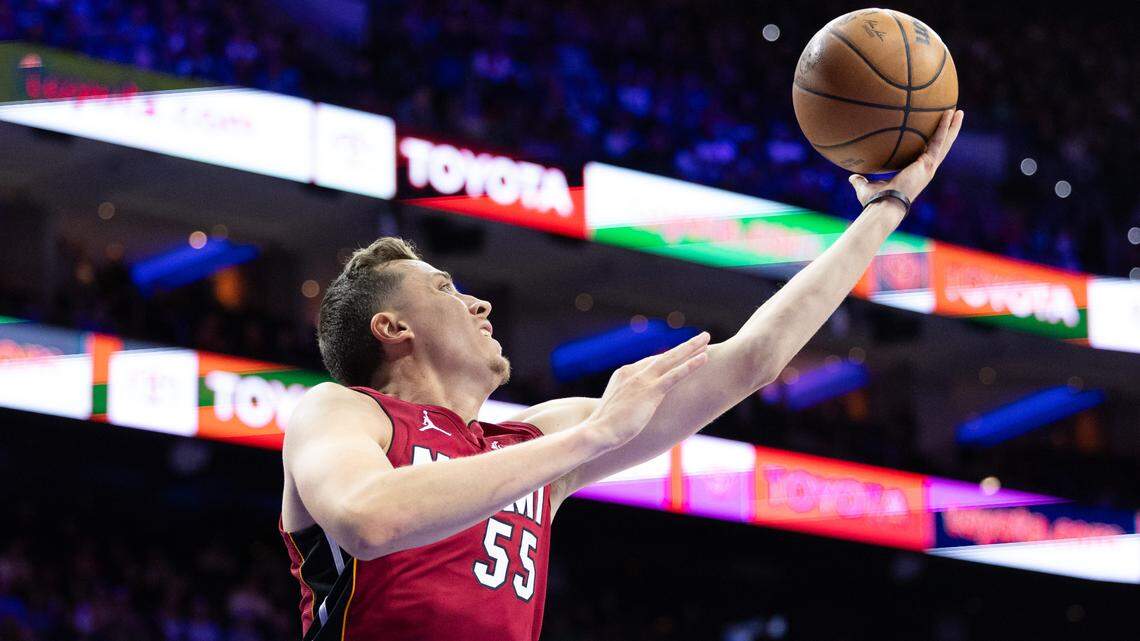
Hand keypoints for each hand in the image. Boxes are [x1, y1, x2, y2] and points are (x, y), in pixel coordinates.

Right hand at [582, 332, 710, 451]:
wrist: (597, 432)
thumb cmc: (604, 427)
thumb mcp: (615, 409)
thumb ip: (625, 402)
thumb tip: (631, 409)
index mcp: (624, 374)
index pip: (650, 362)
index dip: (668, 357)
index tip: (681, 351)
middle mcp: (633, 372)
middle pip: (663, 356)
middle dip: (684, 346)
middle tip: (701, 337)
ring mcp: (643, 380)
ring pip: (671, 359)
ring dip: (691, 348)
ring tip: (706, 338)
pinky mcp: (651, 391)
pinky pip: (675, 374)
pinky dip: (691, 365)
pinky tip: (704, 358)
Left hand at [848, 109, 964, 207]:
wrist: (883, 207)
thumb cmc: (875, 202)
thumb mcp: (866, 187)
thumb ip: (860, 180)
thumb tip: (852, 177)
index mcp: (915, 173)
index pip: (926, 154)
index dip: (932, 143)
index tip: (936, 132)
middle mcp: (925, 169)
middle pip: (941, 146)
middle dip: (948, 131)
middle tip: (955, 116)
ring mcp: (929, 167)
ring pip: (944, 143)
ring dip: (951, 127)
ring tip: (958, 111)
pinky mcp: (928, 164)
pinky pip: (938, 141)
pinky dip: (944, 128)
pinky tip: (949, 115)